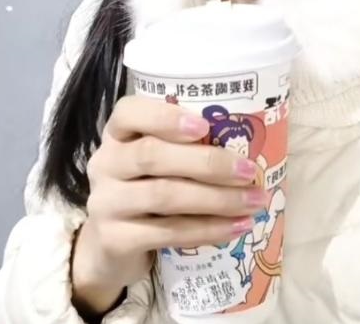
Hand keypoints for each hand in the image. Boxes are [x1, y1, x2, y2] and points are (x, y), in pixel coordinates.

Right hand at [71, 96, 266, 315]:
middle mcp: (105, 163)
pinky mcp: (114, 240)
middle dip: (206, 163)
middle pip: (152, 155)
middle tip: (248, 170)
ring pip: (163, 195)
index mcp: (117, 134)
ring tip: (254, 201)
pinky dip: (207, 229)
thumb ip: (184, 147)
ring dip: (216, 199)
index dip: (165, 116)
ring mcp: (106, 203)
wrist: (112, 247)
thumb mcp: (158, 161)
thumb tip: (247, 144)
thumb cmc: (146, 189)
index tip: (205, 126)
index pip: (129, 111)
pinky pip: (167, 232)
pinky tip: (236, 227)